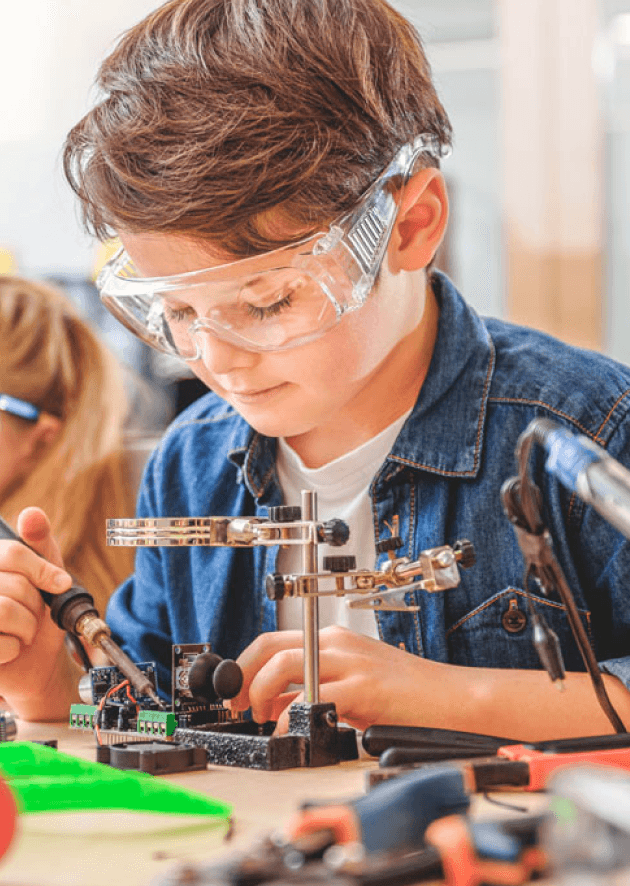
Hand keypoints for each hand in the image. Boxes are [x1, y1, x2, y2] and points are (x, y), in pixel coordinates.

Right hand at [0, 507, 73, 716]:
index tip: (61, 583)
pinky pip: (0, 644)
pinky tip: (10, 649)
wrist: (32, 662)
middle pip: (14, 585)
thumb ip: (39, 543)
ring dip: (26, 627)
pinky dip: (15, 649)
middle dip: (36, 604)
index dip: (43, 570)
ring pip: (4, 611)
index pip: (12, 553)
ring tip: (23, 631)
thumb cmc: (35, 612)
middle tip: (32, 613)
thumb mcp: (44, 573)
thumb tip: (32, 514)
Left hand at [229, 625, 434, 732]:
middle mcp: (338, 644)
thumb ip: (315, 687)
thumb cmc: (407, 693)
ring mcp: (351, 663)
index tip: (235, 690)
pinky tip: (291, 728)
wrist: (451, 698)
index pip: (273, 640)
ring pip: (284, 663)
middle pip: (270, 647)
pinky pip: (313, 697)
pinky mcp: (364, 688)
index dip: (245, 665)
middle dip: (243, 678)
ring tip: (263, 716)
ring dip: (260, 691)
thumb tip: (276, 704)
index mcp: (335, 640)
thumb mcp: (354, 683)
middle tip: (238, 706)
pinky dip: (291, 714)